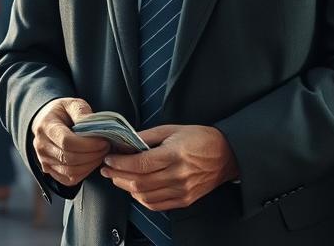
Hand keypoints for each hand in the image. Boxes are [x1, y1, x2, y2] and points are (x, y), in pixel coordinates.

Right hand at [30, 98, 110, 187]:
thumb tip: (94, 127)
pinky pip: (68, 179)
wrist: (46, 120)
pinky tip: (90, 162)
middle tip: (105, 147)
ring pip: (70, 171)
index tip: (103, 141)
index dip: (88, 145)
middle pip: (69, 158)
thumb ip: (82, 113)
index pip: (67, 142)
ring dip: (90, 165)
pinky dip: (84, 173)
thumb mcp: (72, 104)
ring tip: (100, 154)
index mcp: (46, 126)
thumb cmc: (62, 112)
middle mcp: (41, 145)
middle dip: (93, 155)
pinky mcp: (49, 170)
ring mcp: (43, 160)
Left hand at [100, 125, 237, 211]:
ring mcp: (182, 190)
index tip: (109, 158)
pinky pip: (156, 204)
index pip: (140, 164)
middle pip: (139, 182)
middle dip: (117, 175)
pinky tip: (135, 190)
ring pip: (145, 196)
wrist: (226, 155)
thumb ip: (147, 137)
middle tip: (107, 168)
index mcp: (174, 155)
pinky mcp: (185, 200)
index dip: (120, 162)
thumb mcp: (172, 129)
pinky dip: (141, 199)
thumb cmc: (200, 138)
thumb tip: (125, 142)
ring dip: (126, 188)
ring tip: (117, 178)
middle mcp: (178, 175)